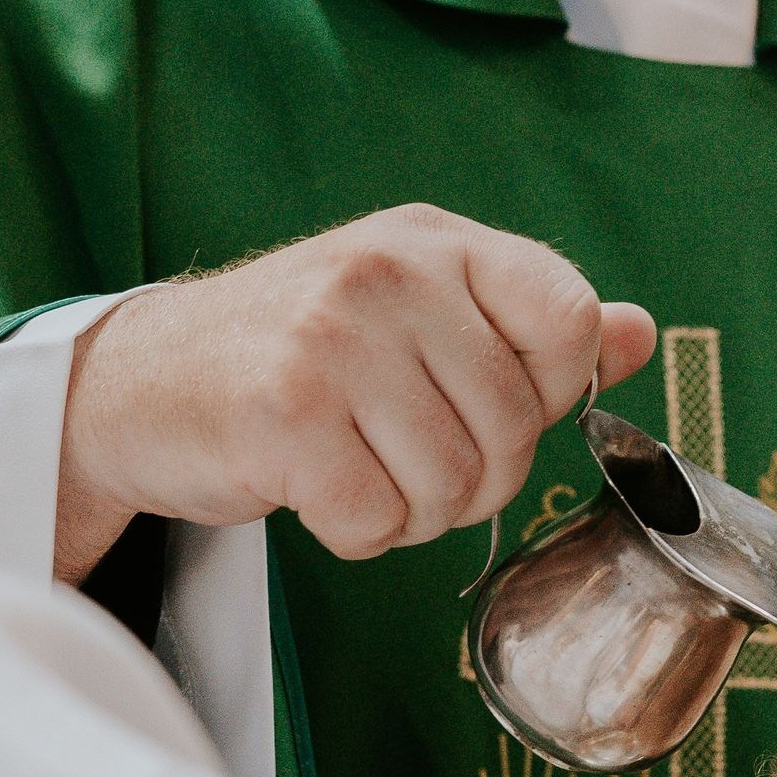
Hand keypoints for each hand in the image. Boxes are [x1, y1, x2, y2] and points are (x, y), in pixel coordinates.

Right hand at [57, 204, 658, 582]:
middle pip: (514, 431)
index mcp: (439, 244)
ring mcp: (332, 337)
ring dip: (412, 513)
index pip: (570, 321)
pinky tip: (312, 488)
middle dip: (472, 480)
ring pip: (451, 487)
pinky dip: (353, 532)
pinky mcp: (282, 411)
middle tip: (403, 459)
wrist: (137, 382)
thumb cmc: (298, 358)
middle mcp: (389, 274)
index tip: (486, 404)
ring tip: (356, 469)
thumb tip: (639, 333)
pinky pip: (376, 521)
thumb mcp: (420, 314)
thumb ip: (529, 328)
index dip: (549, 394)